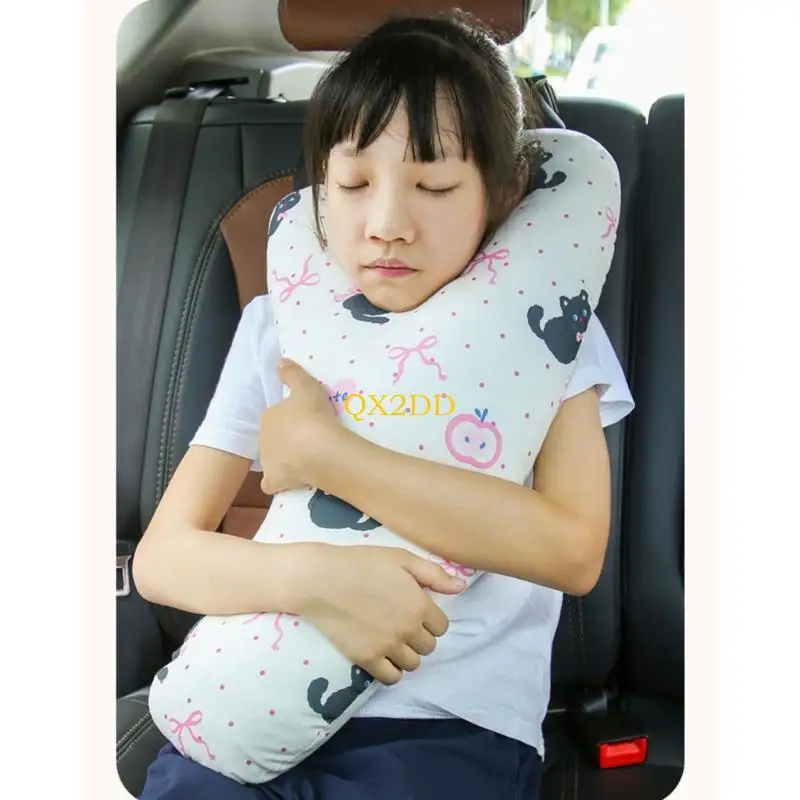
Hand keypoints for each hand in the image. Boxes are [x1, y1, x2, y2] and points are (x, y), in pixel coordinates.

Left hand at [259, 358, 337, 493]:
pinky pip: (272, 483)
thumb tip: (279, 362)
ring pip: (271, 459)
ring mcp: (267, 462)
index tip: (306, 420)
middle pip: (273, 438)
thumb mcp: (306, 386)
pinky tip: (291, 481)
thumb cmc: (313, 416)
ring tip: (305, 459)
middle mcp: (263, 439)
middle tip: (309, 439)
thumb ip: (292, 373)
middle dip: (285, 439)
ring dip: (282, 459)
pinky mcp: (275, 481)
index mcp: (268, 416)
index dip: (290, 418)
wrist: (320, 450)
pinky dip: (278, 482)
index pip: (275, 416)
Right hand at [293, 544, 466, 684]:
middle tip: (401, 624)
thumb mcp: (401, 558)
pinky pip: (391, 678)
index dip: (430, 619)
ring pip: (412, 664)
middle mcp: (408, 629)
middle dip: (419, 637)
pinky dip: (391, 671)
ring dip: (407, 655)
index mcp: (419, 604)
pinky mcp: (366, 658)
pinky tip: (383, 656)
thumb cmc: (362, 562)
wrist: (321, 578)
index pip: (441, 627)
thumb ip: (434, 574)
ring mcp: (387, 646)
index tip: (415, 612)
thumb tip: (462, 587)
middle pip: (428, 647)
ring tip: (392, 640)